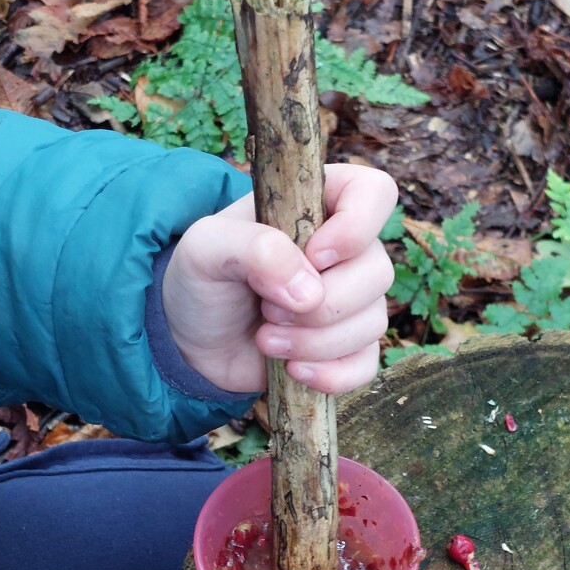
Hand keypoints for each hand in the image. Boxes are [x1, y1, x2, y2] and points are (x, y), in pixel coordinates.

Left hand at [161, 164, 396, 394]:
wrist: (191, 339)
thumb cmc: (201, 279)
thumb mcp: (206, 248)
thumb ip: (254, 249)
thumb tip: (309, 292)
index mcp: (318, 204)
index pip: (375, 194)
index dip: (357, 227)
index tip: (315, 257)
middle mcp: (346, 250)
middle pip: (378, 271)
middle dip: (322, 305)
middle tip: (267, 311)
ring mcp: (352, 301)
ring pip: (373, 323)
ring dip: (315, 342)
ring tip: (265, 340)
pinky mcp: (347, 347)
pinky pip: (366, 364)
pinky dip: (331, 375)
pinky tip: (292, 371)